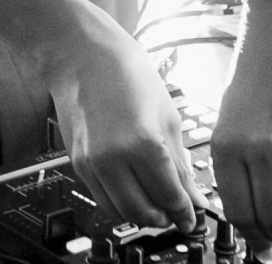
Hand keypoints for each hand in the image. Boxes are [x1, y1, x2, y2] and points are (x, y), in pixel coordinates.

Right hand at [43, 12, 201, 231]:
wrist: (82, 54)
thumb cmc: (125, 72)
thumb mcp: (167, 115)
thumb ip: (180, 164)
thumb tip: (194, 199)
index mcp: (142, 144)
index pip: (170, 197)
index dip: (186, 213)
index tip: (193, 218)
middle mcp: (112, 159)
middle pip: (144, 212)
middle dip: (165, 218)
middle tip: (178, 213)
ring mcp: (91, 163)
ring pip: (120, 212)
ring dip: (142, 215)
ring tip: (156, 204)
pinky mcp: (77, 163)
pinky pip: (101, 199)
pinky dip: (120, 204)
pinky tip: (134, 190)